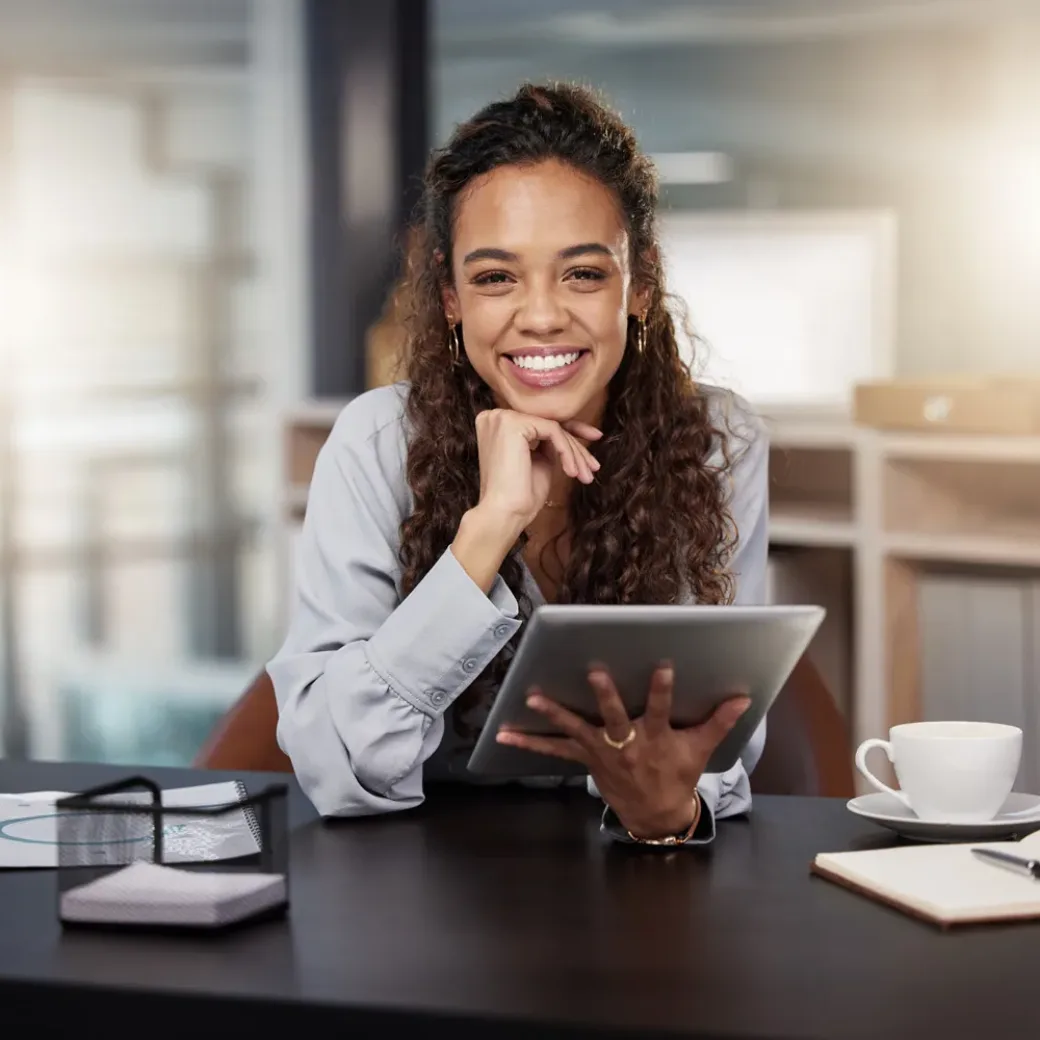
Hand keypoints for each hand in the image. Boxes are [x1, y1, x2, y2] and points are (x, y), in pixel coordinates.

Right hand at [473, 409, 601, 528]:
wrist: (504, 513)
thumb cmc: (519, 495)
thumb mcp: (538, 460)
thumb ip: (547, 442)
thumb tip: (571, 431)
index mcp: (497, 424)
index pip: (540, 422)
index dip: (569, 432)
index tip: (594, 440)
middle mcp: (495, 416)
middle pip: (548, 424)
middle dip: (576, 444)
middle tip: (594, 465)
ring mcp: (503, 418)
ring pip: (553, 427)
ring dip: (575, 452)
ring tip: (586, 475)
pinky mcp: (513, 424)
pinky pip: (553, 431)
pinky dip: (567, 451)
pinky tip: (572, 472)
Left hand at [496, 665, 750, 838]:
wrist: (655, 814)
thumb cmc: (676, 774)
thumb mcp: (699, 749)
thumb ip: (718, 721)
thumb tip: (744, 698)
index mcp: (655, 738)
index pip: (660, 710)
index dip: (661, 690)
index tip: (663, 666)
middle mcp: (625, 744)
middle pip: (614, 717)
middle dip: (605, 696)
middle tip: (595, 674)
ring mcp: (601, 751)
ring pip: (576, 729)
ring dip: (554, 713)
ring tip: (532, 696)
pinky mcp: (584, 758)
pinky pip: (553, 749)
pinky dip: (528, 742)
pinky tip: (503, 734)